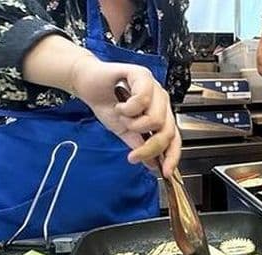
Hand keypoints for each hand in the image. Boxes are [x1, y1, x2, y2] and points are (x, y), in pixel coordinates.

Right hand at [69, 54, 180, 177]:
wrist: (87, 83)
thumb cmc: (106, 103)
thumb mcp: (124, 132)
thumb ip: (139, 145)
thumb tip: (153, 164)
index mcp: (160, 114)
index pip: (174, 138)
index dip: (172, 156)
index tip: (164, 172)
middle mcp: (161, 101)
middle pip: (167, 131)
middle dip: (149, 148)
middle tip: (133, 156)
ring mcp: (154, 88)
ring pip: (156, 119)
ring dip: (134, 125)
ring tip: (122, 118)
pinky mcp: (142, 75)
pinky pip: (142, 100)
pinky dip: (127, 109)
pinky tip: (120, 106)